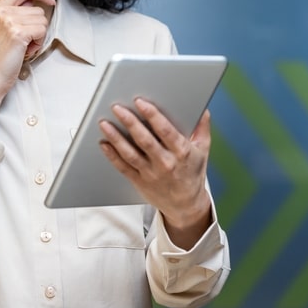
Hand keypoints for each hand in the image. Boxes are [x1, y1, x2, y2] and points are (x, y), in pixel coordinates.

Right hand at [0, 0, 54, 126]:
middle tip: (25, 42)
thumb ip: (16, 14)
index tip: (49, 1)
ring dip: (38, 36)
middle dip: (38, 27)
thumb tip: (34, 3)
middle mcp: (2, 11)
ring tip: (24, 47)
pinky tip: (26, 51)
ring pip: (42, 20)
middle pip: (38, 10)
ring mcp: (9, 21)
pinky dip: (38, 43)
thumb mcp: (2, 28)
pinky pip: (42, 31)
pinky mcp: (18, 33)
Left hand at [99, 99, 212, 249]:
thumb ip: (202, 127)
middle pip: (144, 140)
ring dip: (116, 138)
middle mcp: (166, 163)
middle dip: (130, 122)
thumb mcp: (203, 150)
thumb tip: (203, 108)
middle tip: (118, 108)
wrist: (186, 205)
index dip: (152, 115)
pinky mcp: (139, 181)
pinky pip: (123, 167)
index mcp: (182, 152)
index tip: (140, 102)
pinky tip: (104, 143)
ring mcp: (151, 173)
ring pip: (130, 153)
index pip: (166, 131)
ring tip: (105, 123)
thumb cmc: (192, 173)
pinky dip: (112, 155)